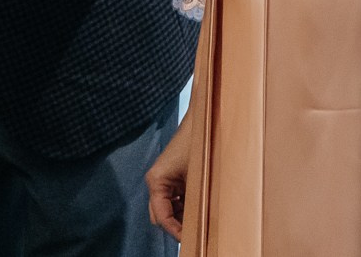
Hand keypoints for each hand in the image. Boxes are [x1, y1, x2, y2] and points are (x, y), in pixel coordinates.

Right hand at [145, 112, 192, 240]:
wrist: (203, 119)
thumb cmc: (199, 143)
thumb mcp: (197, 177)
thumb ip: (193, 204)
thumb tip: (197, 228)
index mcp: (157, 180)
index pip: (160, 217)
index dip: (175, 232)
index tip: (190, 240)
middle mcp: (157, 181)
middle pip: (162, 216)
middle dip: (177, 227)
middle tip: (197, 235)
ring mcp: (165, 179)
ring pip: (169, 210)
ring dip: (183, 218)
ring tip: (201, 223)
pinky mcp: (174, 177)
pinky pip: (176, 200)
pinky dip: (186, 208)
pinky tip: (201, 210)